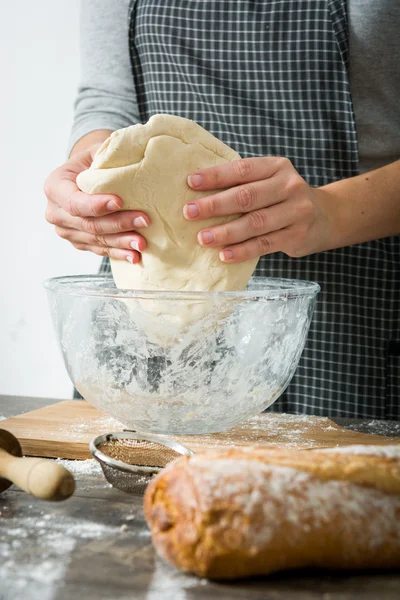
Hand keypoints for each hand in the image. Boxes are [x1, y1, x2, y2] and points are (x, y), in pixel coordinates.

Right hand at [44, 145, 149, 262]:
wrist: (87, 175)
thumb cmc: (93, 161)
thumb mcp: (96, 151)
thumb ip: (107, 155)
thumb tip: (131, 157)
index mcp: (55, 187)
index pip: (74, 201)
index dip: (96, 205)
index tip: (119, 202)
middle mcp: (55, 212)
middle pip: (88, 224)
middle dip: (118, 224)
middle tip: (144, 221)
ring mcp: (67, 231)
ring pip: (96, 240)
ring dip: (121, 242)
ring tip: (143, 243)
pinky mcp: (80, 242)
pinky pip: (99, 250)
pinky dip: (118, 253)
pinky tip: (134, 256)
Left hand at [183, 157, 332, 262]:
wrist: (326, 217)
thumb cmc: (283, 198)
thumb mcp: (270, 182)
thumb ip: (244, 184)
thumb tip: (198, 193)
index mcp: (277, 167)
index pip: (242, 170)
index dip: (215, 176)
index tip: (190, 182)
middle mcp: (289, 186)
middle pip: (246, 196)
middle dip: (215, 205)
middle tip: (189, 212)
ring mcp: (296, 212)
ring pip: (255, 223)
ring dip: (225, 232)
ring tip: (203, 238)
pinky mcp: (297, 236)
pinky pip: (264, 244)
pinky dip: (242, 250)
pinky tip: (224, 255)